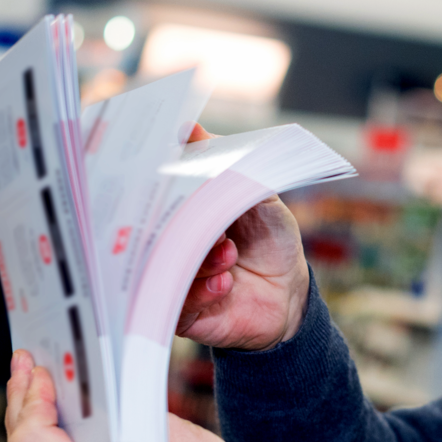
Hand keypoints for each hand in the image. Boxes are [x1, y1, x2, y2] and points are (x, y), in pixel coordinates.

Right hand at [174, 123, 310, 350]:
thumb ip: (228, 165)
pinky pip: (179, 303)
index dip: (154, 180)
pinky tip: (225, 283)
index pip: (155, 192)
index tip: (161, 168)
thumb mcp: (258, 197)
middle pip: (151, 229)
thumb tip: (189, 128)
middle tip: (198, 217)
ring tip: (228, 252)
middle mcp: (172, 242)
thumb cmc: (271, 241)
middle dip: (174, 220)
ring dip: (199, 258)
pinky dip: (203, 290)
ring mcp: (175, 277)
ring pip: (165, 266)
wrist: (290, 296)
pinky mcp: (182, 313)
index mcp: (184, 210)